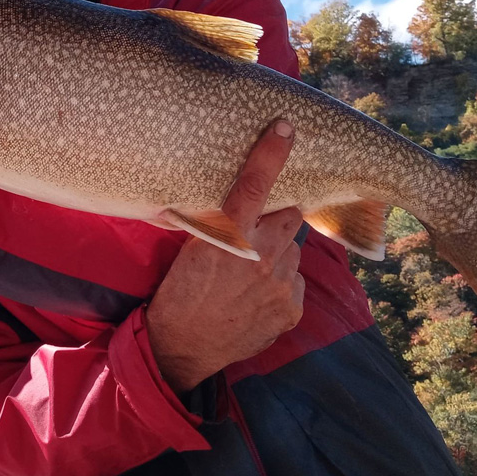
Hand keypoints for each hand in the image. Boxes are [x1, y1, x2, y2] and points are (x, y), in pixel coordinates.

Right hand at [146, 120, 305, 393]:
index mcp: (229, 236)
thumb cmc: (179, 292)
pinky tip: (257, 298)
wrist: (183, 347)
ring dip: (279, 256)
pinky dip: (283, 286)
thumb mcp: (190, 248)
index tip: (286, 128)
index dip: (271, 154)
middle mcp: (260, 256)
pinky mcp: (291, 309)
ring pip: (293, 252)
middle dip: (277, 220)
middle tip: (255, 235)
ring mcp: (281, 285)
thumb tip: (234, 196)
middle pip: (290, 216)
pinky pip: (297, 283)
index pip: (254, 186)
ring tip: (250, 276)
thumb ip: (220, 223)